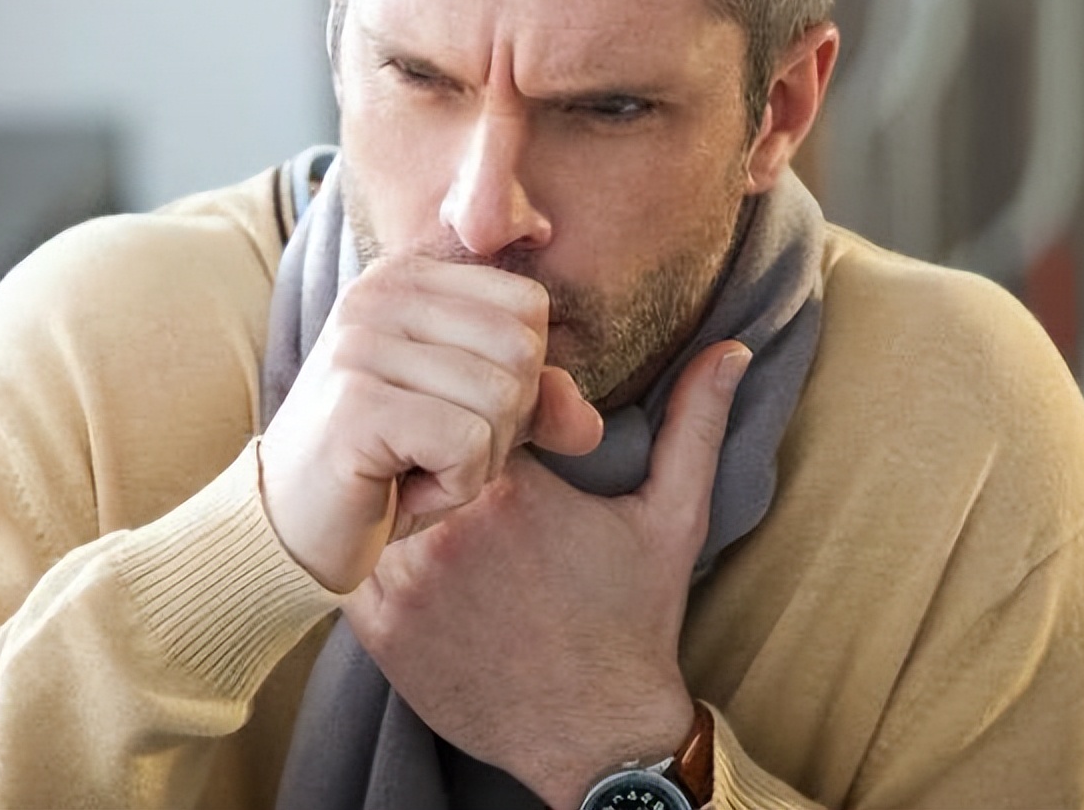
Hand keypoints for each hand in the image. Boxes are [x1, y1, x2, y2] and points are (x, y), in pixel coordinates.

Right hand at [259, 255, 603, 592]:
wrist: (289, 530)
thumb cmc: (385, 468)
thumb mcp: (473, 423)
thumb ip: (537, 405)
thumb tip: (589, 425)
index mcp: (407, 277)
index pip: (528, 306)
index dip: (518, 379)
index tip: (452, 413)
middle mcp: (378, 295)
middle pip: (521, 351)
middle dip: (502, 425)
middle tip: (436, 452)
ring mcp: (360, 346)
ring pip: (501, 400)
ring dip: (475, 463)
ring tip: (414, 469)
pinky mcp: (356, 406)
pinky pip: (468, 445)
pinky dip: (451, 488)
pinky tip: (400, 490)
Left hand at [343, 341, 750, 807]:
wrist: (595, 733)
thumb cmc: (634, 620)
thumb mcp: (673, 516)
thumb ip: (694, 424)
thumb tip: (731, 350)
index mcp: (513, 487)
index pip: (468, 403)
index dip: (485, 412)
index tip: (510, 438)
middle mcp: (446, 528)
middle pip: (416, 445)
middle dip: (438, 448)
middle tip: (465, 469)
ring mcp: (404, 580)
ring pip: (375, 496)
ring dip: (400, 492)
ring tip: (433, 505)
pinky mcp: (377, 627)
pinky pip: (352, 557)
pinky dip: (374, 547)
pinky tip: (415, 555)